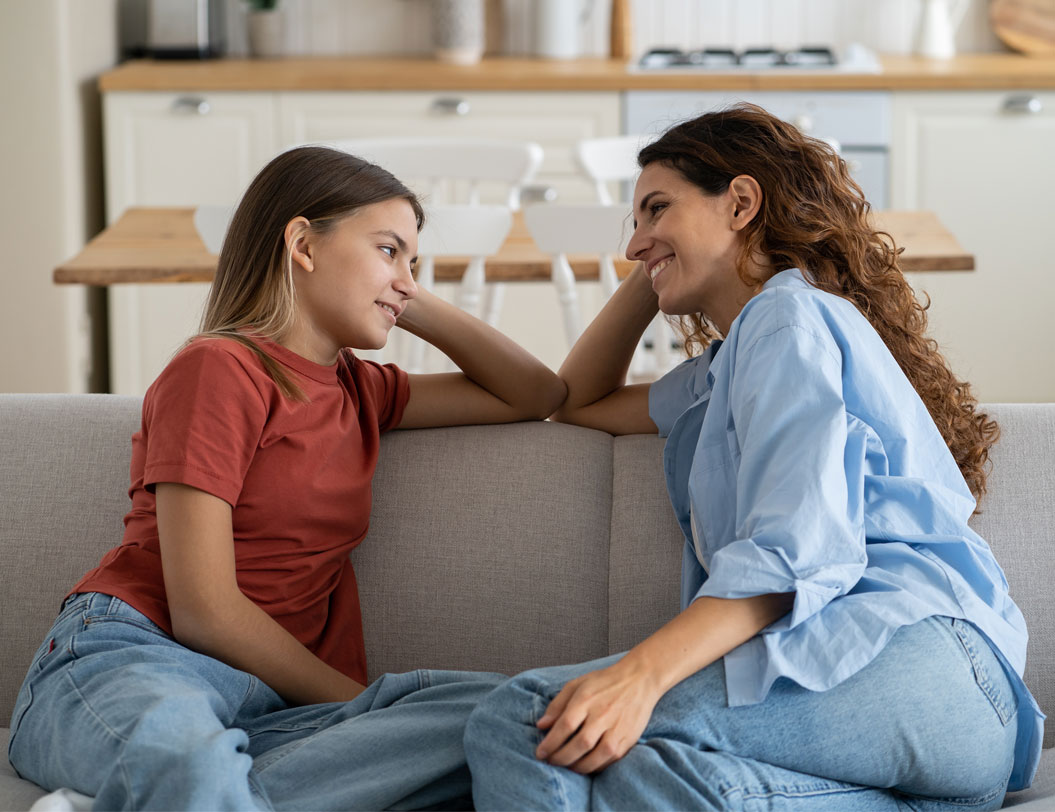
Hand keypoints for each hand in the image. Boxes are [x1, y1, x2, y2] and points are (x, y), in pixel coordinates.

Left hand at [535, 657, 661, 773]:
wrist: (640, 680)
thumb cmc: (605, 682)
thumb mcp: (577, 685)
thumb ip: (557, 705)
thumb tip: (541, 726)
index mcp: (586, 699)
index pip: (564, 726)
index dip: (550, 743)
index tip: (540, 753)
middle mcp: (602, 715)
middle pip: (579, 744)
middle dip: (561, 758)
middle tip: (551, 762)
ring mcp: (617, 729)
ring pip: (595, 757)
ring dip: (577, 767)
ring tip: (567, 766)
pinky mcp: (628, 739)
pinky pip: (609, 761)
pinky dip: (595, 767)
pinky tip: (586, 765)